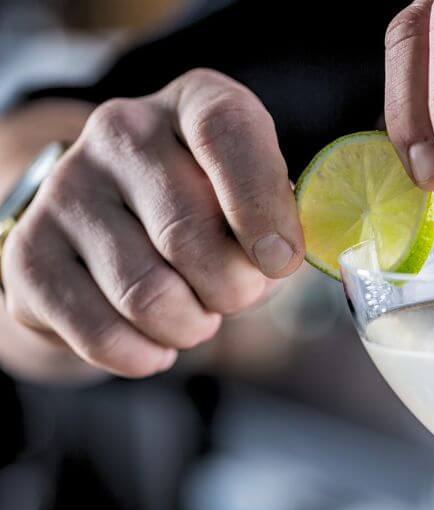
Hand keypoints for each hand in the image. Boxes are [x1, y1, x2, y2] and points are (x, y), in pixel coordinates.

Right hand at [2, 69, 304, 377]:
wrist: (117, 233)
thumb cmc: (211, 220)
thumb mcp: (259, 206)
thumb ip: (279, 225)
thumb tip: (275, 259)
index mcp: (192, 105)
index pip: (226, 130)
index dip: (261, 205)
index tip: (280, 261)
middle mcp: (121, 133)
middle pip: (188, 236)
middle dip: (232, 292)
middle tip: (233, 297)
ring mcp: (67, 190)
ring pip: (147, 296)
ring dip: (189, 328)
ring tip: (193, 316)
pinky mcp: (30, 255)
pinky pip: (102, 335)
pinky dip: (144, 355)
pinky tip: (154, 342)